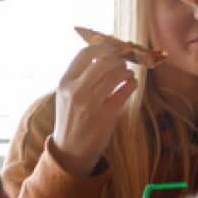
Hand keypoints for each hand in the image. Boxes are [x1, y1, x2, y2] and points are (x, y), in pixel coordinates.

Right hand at [51, 44, 138, 175]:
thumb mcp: (67, 95)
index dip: (104, 47)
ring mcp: (91, 103)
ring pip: (116, 75)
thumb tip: (104, 55)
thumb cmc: (72, 118)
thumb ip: (80, 76)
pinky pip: (126, 91)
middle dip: (119, 59)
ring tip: (128, 74)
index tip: (114, 48)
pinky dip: (132, 84)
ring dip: (127, 71)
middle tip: (124, 62)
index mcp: (64, 82)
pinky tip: (131, 84)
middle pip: (104, 62)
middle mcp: (75, 91)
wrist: (70, 149)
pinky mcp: (106, 115)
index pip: (85, 54)